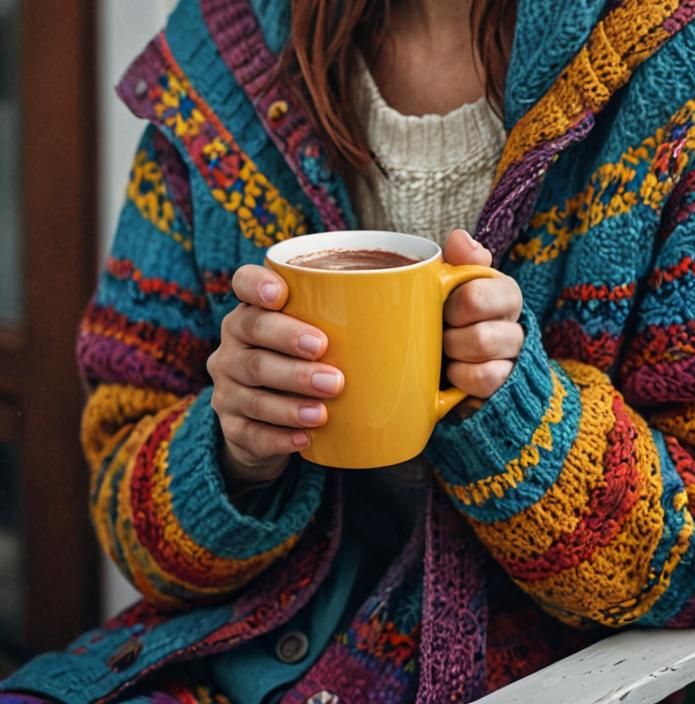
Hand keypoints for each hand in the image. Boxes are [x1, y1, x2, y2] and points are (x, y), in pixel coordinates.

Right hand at [207, 263, 343, 487]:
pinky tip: (306, 438)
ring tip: (325, 409)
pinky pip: (251, 432)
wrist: (270, 424)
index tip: (280, 292)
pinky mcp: (233, 428)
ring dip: (289, 398)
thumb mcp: (326, 333)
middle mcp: (234, 343)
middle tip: (326, 355)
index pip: (242, 282)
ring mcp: (229, 387)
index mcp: (254, 309)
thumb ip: (363, 309)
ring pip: (252, 387)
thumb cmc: (312, 363)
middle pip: (252, 333)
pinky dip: (279, 436)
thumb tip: (438, 282)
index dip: (256, 283)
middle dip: (288, 342)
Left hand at [442, 229, 523, 398]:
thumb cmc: (452, 317)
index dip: (453, 307)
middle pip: (481, 335)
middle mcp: (517, 323)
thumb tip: (461, 239)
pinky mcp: (508, 386)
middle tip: (443, 335)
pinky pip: (485, 381)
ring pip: (483, 362)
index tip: (443, 308)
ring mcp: (515, 358)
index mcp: (504, 291)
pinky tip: (456, 373)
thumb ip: (458, 261)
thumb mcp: (451, 286)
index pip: (477, 296)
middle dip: (451, 338)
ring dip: (455, 358)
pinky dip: (462, 378)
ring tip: (448, 354)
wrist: (454, 365)